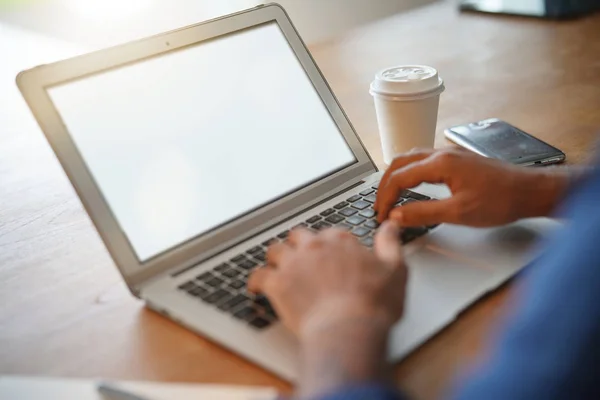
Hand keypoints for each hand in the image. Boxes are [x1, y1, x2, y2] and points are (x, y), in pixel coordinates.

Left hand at [248, 222, 407, 397]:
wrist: (349, 329)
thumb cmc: (373, 304)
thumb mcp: (395, 270)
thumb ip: (390, 245)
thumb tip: (390, 227)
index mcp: (340, 241)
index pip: (330, 233)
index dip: (330, 244)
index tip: (331, 254)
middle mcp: (314, 247)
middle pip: (299, 236)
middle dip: (299, 244)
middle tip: (302, 257)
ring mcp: (293, 264)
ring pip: (276, 251)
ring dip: (276, 258)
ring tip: (277, 267)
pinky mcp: (277, 284)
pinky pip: (258, 276)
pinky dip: (256, 281)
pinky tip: (255, 286)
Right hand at [374, 148, 569, 226]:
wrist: (530, 191)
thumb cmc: (501, 200)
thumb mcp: (458, 212)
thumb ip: (423, 213)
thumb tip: (397, 216)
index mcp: (440, 163)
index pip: (399, 177)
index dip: (386, 198)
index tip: (381, 215)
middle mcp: (442, 153)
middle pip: (400, 163)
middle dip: (385, 184)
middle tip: (379, 205)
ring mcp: (450, 154)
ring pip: (411, 159)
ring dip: (396, 176)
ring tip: (389, 196)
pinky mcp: (457, 160)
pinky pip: (423, 161)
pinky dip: (409, 173)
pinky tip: (411, 185)